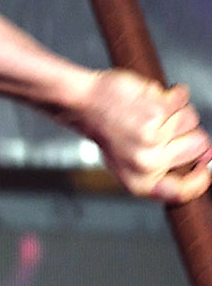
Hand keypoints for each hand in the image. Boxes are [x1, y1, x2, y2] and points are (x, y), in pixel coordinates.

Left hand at [79, 69, 211, 201]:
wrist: (86, 105)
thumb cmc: (110, 133)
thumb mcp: (129, 165)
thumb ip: (166, 168)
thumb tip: (206, 158)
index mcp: (141, 183)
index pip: (184, 191)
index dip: (201, 177)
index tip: (204, 164)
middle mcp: (147, 164)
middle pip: (200, 145)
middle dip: (188, 132)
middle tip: (165, 128)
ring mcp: (152, 139)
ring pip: (192, 119)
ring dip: (177, 111)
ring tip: (153, 114)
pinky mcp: (155, 114)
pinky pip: (183, 99)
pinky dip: (173, 94)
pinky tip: (152, 99)